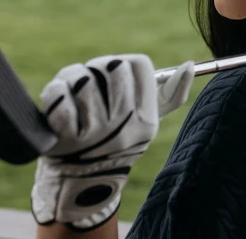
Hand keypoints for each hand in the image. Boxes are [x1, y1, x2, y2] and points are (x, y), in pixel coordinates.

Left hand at [31, 55, 193, 231]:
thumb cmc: (116, 140)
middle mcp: (125, 126)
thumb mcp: (146, 122)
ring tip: (71, 95)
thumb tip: (190, 65)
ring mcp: (95, 132)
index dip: (122, 63)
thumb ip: (170, 95)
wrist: (80, 181)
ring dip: (71, 79)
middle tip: (90, 85)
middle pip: (111, 66)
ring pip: (82, 78)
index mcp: (147, 119)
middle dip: (95, 69)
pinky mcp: (65, 136)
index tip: (113, 78)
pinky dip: (54, 94)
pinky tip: (58, 106)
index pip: (139, 65)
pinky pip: (59, 96)